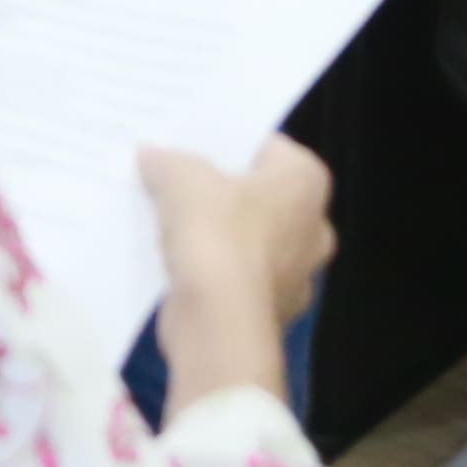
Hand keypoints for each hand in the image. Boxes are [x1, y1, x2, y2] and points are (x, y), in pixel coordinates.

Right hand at [147, 136, 334, 331]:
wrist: (219, 323)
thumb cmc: (215, 234)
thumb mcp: (180, 179)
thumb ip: (168, 161)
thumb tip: (152, 156)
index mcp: (306, 182)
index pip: (267, 146)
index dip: (227, 142)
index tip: (192, 143)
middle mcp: (314, 227)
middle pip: (260, 196)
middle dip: (223, 191)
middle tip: (178, 181)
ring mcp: (298, 276)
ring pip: (251, 241)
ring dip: (218, 235)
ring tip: (169, 222)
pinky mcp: (272, 312)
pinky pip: (238, 279)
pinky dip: (214, 273)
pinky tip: (176, 264)